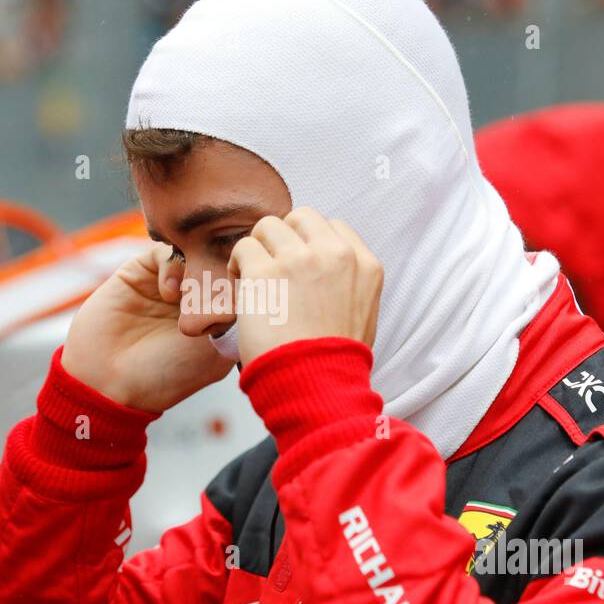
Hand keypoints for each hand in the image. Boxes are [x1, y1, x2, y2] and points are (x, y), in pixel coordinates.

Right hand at [61, 243, 236, 412]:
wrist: (107, 381)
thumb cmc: (165, 376)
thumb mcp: (216, 354)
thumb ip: (237, 319)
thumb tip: (257, 284)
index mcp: (218, 319)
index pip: (242, 285)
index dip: (248, 281)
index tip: (249, 289)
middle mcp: (195, 299)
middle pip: (220, 264)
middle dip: (223, 271)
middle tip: (219, 289)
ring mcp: (168, 285)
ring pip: (194, 254)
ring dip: (198, 268)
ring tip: (191, 296)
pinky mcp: (140, 273)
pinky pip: (164, 252)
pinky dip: (172, 266)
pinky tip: (168, 293)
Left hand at [227, 208, 382, 365]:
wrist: (318, 385)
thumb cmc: (335, 362)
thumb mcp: (364, 315)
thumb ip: (349, 283)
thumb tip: (324, 273)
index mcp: (365, 265)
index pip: (334, 227)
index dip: (310, 243)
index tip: (299, 266)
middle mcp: (336, 255)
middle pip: (301, 217)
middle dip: (284, 239)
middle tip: (274, 268)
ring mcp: (300, 260)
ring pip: (269, 226)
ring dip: (259, 249)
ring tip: (255, 277)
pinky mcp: (266, 271)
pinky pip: (243, 247)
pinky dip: (238, 264)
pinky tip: (242, 285)